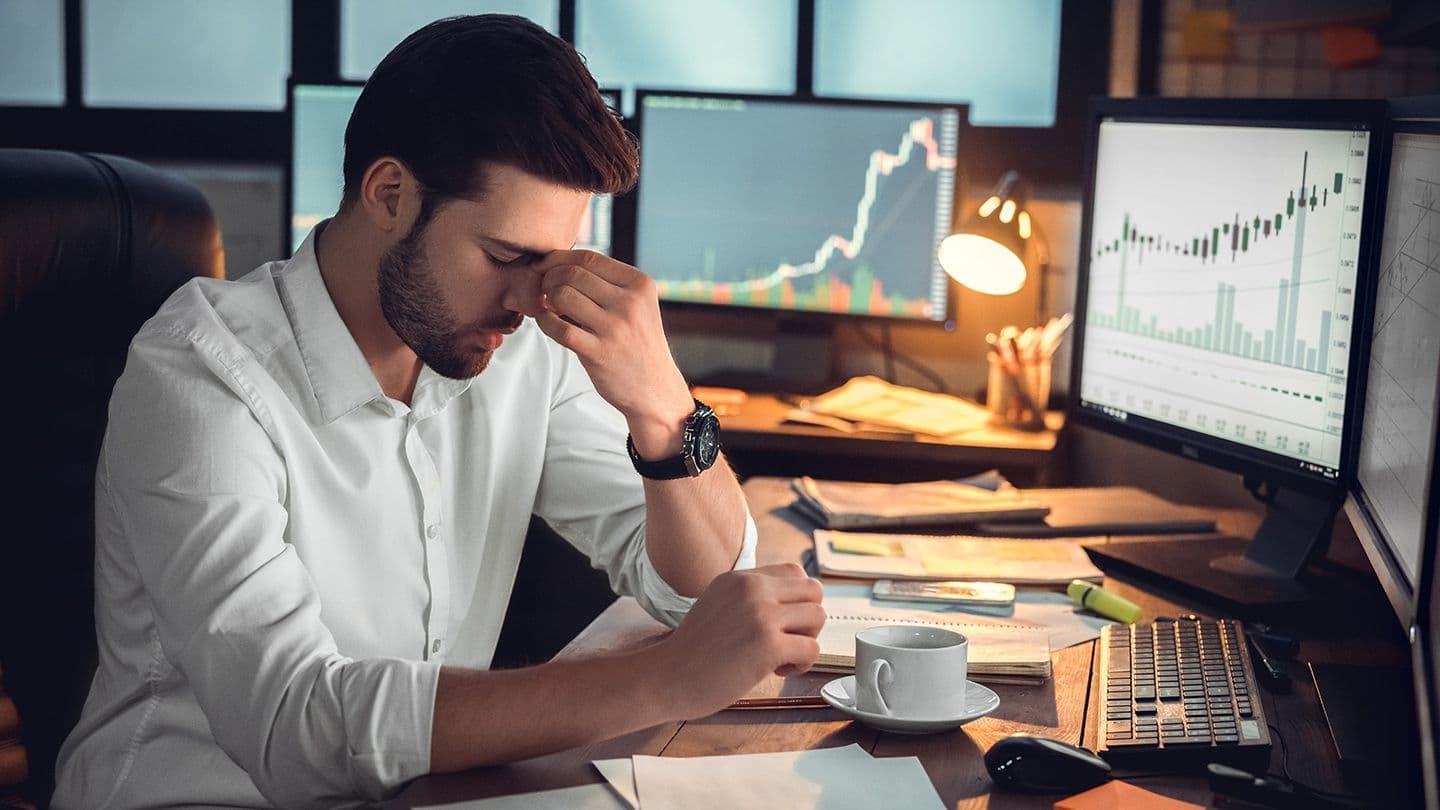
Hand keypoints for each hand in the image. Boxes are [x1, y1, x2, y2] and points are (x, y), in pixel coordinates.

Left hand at [522, 250, 692, 454]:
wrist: (655, 389)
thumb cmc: (638, 344)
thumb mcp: (637, 306)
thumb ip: (606, 284)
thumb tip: (558, 263)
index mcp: (640, 285)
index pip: (589, 257)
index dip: (559, 259)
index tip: (546, 268)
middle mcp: (630, 303)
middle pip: (573, 274)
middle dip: (549, 278)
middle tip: (543, 290)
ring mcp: (615, 328)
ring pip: (563, 296)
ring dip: (546, 300)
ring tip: (548, 308)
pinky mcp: (599, 353)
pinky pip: (558, 329)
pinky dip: (545, 322)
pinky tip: (547, 323)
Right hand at [651, 564, 824, 718]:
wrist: (666, 677)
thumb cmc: (693, 651)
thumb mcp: (719, 604)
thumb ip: (750, 597)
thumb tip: (791, 604)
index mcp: (740, 578)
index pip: (795, 572)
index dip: (797, 600)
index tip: (780, 623)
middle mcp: (753, 589)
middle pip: (814, 591)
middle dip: (808, 619)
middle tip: (786, 640)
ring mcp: (761, 615)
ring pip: (818, 616)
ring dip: (806, 641)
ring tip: (780, 657)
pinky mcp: (768, 645)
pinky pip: (812, 648)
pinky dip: (802, 665)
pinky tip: (776, 671)